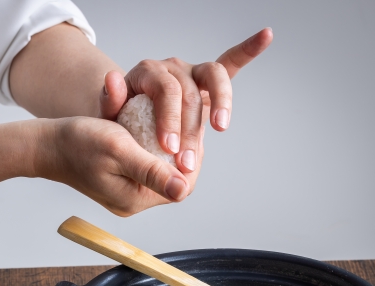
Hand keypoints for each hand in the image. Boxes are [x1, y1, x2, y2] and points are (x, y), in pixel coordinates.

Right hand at [35, 117, 200, 215]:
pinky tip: (151, 132)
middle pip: (173, 180)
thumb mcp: (118, 149)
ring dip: (168, 150)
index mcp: (134, 199)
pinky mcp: (119, 183)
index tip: (190, 129)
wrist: (48, 145)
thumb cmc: (78, 142)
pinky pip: (146, 170)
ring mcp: (125, 194)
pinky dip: (153, 150)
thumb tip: (181, 189)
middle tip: (181, 123)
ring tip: (168, 125)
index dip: (192, 158)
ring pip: (161, 173)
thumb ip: (151, 170)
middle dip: (181, 153)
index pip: (182, 185)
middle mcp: (132, 202)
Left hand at [99, 28, 272, 174]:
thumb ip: (110, 100)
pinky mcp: (207, 81)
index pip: (166, 92)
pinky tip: (266, 35)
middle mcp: (172, 67)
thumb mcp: (108, 115)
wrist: (128, 115)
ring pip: (214, 76)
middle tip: (187, 161)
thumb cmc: (119, 118)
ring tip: (220, 128)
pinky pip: (231, 62)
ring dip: (222, 103)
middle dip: (191, 129)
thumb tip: (112, 78)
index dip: (170, 119)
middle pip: (190, 92)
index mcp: (148, 73)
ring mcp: (192, 72)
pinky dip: (248, 50)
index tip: (170, 148)